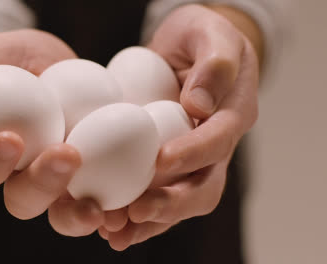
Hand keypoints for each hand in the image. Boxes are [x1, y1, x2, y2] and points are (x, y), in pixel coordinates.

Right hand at [0, 29, 105, 233]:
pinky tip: (130, 207)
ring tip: (95, 208)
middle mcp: (24, 177)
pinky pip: (103, 203)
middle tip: (66, 154)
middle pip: (22, 200)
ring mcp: (62, 184)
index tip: (11, 138)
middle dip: (41, 184)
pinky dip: (114, 211)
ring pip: (61, 214)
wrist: (67, 68)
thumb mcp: (6, 54)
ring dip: (76, 216)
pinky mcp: (96, 182)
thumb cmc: (28, 62)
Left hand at [98, 4, 259, 249]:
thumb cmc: (203, 36)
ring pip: (179, 200)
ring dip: (150, 221)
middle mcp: (217, 146)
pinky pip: (157, 194)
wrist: (192, 49)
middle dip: (172, 203)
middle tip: (136, 212)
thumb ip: (214, 66)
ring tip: (116, 231)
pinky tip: (110, 225)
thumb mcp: (211, 34)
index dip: (192, 153)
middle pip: (204, 186)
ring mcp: (193, 159)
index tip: (160, 161)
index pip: (218, 140)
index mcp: (233, 115)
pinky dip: (137, 216)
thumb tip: (197, 106)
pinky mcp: (169, 164)